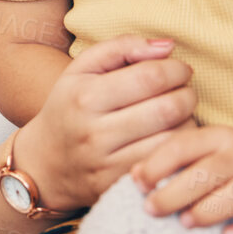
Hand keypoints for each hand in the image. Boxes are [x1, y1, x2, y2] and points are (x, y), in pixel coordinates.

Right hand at [12, 34, 197, 211]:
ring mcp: (106, 164)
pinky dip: (178, 150)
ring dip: (188, 123)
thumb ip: (122, 47)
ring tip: (178, 115)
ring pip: (172, 140)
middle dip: (187, 95)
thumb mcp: (82, 69)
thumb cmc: (70, 107)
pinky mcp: (117, 186)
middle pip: (168, 108)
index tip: (180, 70)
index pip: (151, 76)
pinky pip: (165, 166)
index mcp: (85, 96)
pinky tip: (171, 139)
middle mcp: (94, 132)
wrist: (45, 162)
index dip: (176, 69)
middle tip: (184, 91)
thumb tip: (168, 47)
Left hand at [132, 125, 232, 233]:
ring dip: (210, 209)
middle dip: (175, 191)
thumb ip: (174, 158)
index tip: (136, 184)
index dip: (156, 164)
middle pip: (208, 171)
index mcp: (219, 137)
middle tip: (151, 209)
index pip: (183, 145)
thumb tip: (134, 175)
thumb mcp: (206, 149)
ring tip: (186, 222)